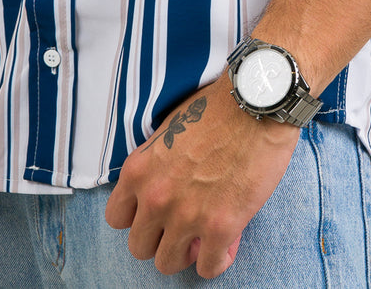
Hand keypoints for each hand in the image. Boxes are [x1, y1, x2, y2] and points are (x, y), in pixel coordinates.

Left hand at [104, 77, 298, 278]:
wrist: (254, 103)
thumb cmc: (216, 109)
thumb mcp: (170, 131)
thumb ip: (159, 167)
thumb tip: (167, 193)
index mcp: (139, 170)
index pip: (116, 217)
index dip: (138, 217)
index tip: (156, 212)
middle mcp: (156, 197)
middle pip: (139, 247)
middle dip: (160, 238)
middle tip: (182, 226)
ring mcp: (186, 216)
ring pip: (167, 263)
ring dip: (185, 253)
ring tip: (203, 237)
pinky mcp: (219, 228)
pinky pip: (207, 268)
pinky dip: (216, 260)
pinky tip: (225, 243)